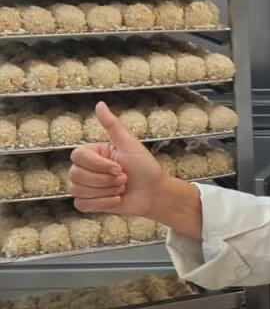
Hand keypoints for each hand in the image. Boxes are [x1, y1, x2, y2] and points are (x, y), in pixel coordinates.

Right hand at [69, 102, 164, 216]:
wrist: (154, 192)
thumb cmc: (144, 166)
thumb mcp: (130, 144)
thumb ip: (112, 125)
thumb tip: (100, 104)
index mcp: (92, 153)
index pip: (77, 157)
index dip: (99, 165)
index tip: (119, 167)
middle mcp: (85, 168)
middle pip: (76, 175)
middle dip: (105, 180)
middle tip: (124, 178)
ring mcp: (85, 186)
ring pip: (79, 190)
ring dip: (106, 192)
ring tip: (122, 187)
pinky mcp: (88, 202)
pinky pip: (81, 205)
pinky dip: (102, 204)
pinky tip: (116, 199)